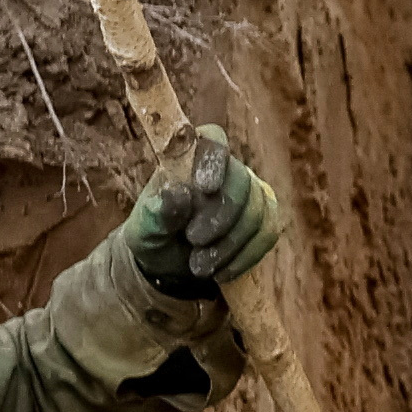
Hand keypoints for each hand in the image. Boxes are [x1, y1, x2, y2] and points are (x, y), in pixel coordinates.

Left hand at [124, 124, 287, 298]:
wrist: (172, 267)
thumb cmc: (155, 238)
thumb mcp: (145, 231)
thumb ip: (156, 214)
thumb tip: (177, 193)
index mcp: (191, 160)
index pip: (213, 140)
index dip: (214, 160)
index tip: (206, 188)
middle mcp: (226, 170)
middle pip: (241, 180)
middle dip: (222, 216)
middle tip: (194, 241)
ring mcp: (250, 193)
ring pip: (256, 210)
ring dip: (230, 243)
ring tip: (200, 266)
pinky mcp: (264, 219)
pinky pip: (267, 232)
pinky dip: (245, 256)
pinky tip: (222, 271)